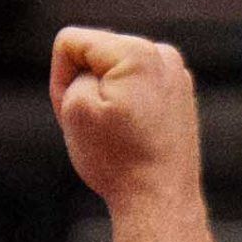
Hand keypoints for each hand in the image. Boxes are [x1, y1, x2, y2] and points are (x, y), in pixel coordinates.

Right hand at [51, 26, 202, 206]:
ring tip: (118, 133)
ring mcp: (176, 73)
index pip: (70, 42)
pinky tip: (135, 134)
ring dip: (107, 95)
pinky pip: (137, 87)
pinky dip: (128, 105)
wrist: (160, 199)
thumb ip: (75, 69)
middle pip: (95, 54)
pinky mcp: (181, 93)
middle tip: (98, 128)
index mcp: (136, 51)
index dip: (60, 78)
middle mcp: (162, 54)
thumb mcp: (74, 107)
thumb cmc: (116, 159)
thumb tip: (98, 68)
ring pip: (116, 71)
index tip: (74, 112)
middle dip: (86, 85)